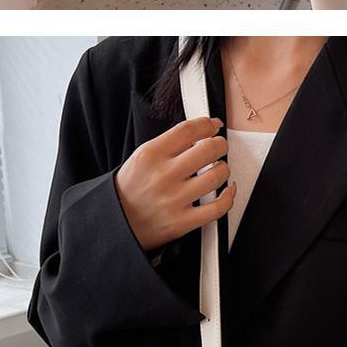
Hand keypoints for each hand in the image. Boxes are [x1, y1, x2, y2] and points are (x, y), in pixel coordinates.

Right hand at [115, 116, 234, 251]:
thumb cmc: (131, 188)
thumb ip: (169, 143)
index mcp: (151, 155)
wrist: (117, 222)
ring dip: (223, 168)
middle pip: (207, 149)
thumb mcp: (142, 156)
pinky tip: (227, 190)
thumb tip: (201, 131)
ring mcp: (174, 200)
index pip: (188, 130)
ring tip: (218, 168)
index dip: (207, 124)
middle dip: (220, 144)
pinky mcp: (182, 222)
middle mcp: (163, 176)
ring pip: (216, 176)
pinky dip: (228, 197)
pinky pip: (217, 208)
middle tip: (218, 146)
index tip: (213, 126)